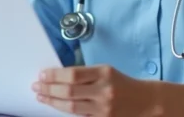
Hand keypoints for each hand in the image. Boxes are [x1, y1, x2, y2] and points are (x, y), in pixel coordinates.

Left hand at [32, 64, 159, 115]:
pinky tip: (56, 107)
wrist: (146, 102)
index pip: (73, 74)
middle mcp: (104, 91)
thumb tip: (58, 77)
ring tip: (41, 97)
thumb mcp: (106, 72)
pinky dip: (65, 112)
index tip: (42, 75)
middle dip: (49, 89)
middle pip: (69, 91)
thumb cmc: (122, 83)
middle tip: (36, 86)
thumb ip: (85, 75)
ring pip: (72, 107)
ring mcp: (104, 108)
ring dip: (53, 102)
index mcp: (104, 73)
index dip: (54, 75)